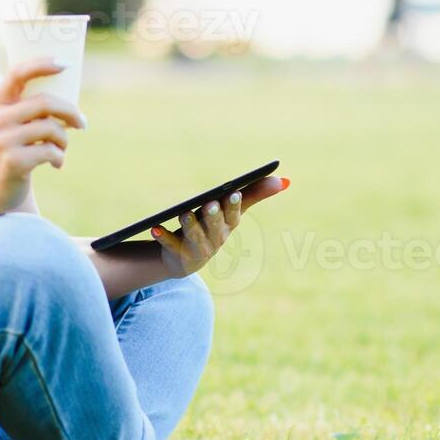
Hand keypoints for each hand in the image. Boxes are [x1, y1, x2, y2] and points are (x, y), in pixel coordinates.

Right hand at [0, 57, 86, 217]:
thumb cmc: (9, 152)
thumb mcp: (10, 125)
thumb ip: (29, 110)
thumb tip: (70, 100)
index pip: (18, 73)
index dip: (42, 64)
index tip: (66, 64)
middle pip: (45, 102)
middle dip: (71, 112)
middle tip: (82, 123)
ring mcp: (4, 140)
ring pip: (51, 128)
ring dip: (65, 140)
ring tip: (61, 149)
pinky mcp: (14, 161)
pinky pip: (51, 151)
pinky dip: (59, 158)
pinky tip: (55, 165)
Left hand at [152, 175, 289, 276]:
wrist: (186, 259)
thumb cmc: (213, 227)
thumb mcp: (232, 209)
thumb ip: (255, 193)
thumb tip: (285, 179)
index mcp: (228, 225)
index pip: (234, 215)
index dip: (234, 205)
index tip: (233, 193)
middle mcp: (216, 239)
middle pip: (215, 227)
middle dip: (213, 216)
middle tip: (210, 203)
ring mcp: (197, 249)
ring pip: (195, 237)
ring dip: (191, 226)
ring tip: (184, 213)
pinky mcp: (178, 255)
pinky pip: (170, 247)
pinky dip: (163, 238)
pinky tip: (155, 228)